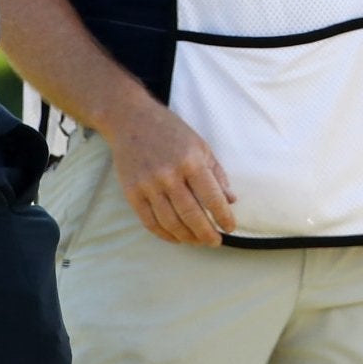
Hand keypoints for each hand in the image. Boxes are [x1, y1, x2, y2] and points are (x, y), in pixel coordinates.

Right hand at [103, 92, 234, 245]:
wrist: (132, 121)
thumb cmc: (171, 132)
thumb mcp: (200, 145)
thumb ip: (216, 174)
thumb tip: (230, 201)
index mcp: (191, 160)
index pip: (211, 197)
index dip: (223, 216)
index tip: (230, 227)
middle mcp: (169, 174)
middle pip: (191, 215)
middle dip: (206, 233)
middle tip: (215, 242)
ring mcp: (148, 185)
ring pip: (170, 223)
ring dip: (187, 237)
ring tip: (198, 241)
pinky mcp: (132, 193)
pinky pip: (150, 222)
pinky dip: (165, 234)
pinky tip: (177, 238)